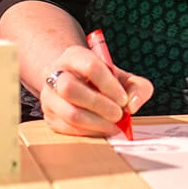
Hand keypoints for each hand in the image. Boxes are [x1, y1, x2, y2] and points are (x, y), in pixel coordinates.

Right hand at [38, 44, 153, 137]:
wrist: (77, 83)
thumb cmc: (104, 81)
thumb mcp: (124, 77)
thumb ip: (138, 87)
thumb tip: (132, 105)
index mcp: (74, 56)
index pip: (90, 67)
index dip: (109, 85)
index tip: (124, 99)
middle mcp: (55, 74)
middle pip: (70, 89)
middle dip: (99, 105)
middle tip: (118, 114)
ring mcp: (49, 97)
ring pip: (69, 113)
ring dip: (96, 123)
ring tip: (113, 125)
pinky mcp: (49, 117)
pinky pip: (67, 129)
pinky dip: (89, 132)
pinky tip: (102, 128)